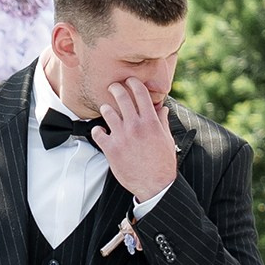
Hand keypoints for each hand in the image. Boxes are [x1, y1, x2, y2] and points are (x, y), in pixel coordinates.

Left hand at [89, 79, 177, 204]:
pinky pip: (97, 132)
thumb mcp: (167, 139)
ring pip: (107, 112)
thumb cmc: (162, 163)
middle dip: (116, 88)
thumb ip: (162, 122)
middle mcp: (135, 126)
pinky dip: (97, 130)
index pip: (141, 94)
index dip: (134, 83)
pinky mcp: (110, 148)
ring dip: (106, 108)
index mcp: (151, 122)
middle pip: (121, 97)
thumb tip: (162, 109)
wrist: (154, 184)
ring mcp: (121, 136)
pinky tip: (100, 131)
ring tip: (106, 109)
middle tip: (113, 87)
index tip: (129, 80)